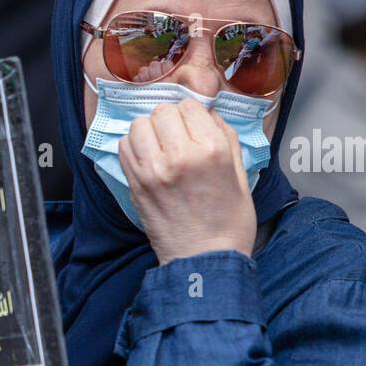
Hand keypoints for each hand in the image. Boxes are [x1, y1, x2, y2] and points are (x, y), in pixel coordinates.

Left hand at [120, 98, 255, 262]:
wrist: (205, 260)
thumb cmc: (229, 222)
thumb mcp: (241, 173)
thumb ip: (226, 137)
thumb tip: (208, 113)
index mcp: (211, 149)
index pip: (189, 106)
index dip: (191, 113)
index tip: (193, 125)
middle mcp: (179, 155)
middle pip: (162, 111)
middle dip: (169, 119)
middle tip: (176, 136)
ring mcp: (152, 170)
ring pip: (139, 125)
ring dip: (148, 130)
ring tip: (159, 145)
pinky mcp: (135, 184)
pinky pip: (124, 147)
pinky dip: (133, 146)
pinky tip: (146, 157)